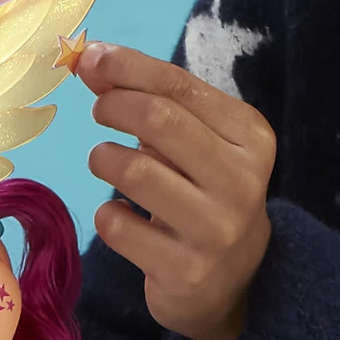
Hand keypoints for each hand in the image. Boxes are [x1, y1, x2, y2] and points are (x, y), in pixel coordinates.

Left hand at [80, 41, 274, 339]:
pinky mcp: (184, 269)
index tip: (90, 58)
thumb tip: (89, 61)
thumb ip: (150, 98)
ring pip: (135, 170)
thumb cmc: (204, 192)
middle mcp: (242, 180)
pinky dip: (107, 213)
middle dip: (114, 105)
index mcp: (250, 136)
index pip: (179, 85)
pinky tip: (121, 216)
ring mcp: (216, 229)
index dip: (126, 66)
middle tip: (99, 110)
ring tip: (106, 162)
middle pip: (159, 120)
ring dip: (104, 158)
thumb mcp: (193, 140)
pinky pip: (118, 225)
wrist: (235, 282)